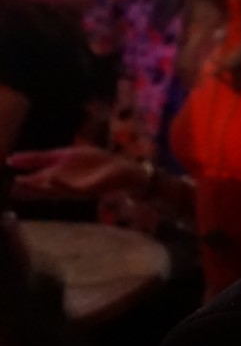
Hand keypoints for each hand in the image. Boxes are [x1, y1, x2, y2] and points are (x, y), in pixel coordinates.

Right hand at [7, 146, 143, 199]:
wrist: (123, 169)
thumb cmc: (94, 163)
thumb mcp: (62, 155)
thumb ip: (37, 158)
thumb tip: (9, 158)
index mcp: (51, 177)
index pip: (28, 182)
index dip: (14, 184)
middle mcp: (59, 186)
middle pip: (36, 190)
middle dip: (21, 189)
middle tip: (5, 188)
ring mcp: (73, 189)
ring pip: (51, 190)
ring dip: (36, 187)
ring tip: (20, 183)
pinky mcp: (88, 189)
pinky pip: (72, 188)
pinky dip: (61, 183)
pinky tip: (51, 178)